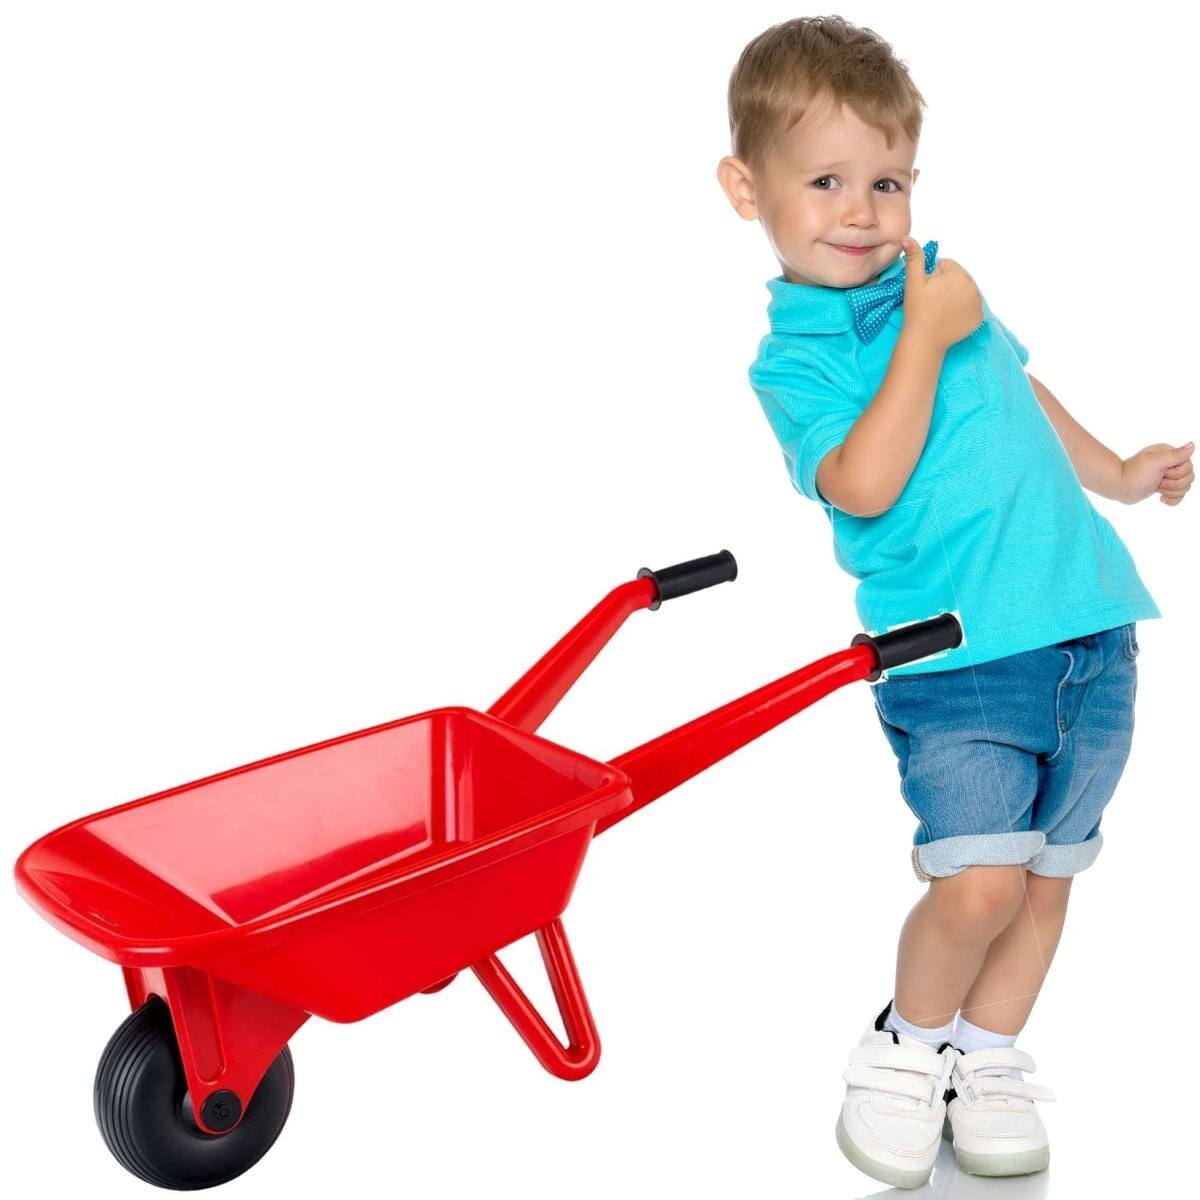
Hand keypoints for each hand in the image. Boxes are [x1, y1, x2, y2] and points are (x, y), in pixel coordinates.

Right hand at [899, 236, 982, 351]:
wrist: (925, 340)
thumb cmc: (917, 310)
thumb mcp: (913, 282)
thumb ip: (914, 258)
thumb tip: (907, 237)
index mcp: (957, 273)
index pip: (945, 266)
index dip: (933, 277)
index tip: (928, 291)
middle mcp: (972, 285)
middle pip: (957, 278)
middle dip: (946, 285)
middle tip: (933, 301)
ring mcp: (978, 302)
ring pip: (964, 291)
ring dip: (955, 297)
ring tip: (941, 310)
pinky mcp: (979, 317)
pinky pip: (970, 307)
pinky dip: (962, 311)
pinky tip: (950, 318)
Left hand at [1120, 440, 1193, 504]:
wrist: (1118, 486)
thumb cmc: (1134, 474)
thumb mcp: (1155, 462)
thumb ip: (1175, 455)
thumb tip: (1192, 445)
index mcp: (1170, 454)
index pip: (1189, 466)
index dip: (1177, 473)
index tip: (1162, 473)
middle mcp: (1170, 463)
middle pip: (1189, 478)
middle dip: (1173, 484)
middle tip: (1157, 481)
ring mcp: (1166, 476)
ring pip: (1184, 488)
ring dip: (1170, 491)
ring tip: (1156, 488)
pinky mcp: (1162, 487)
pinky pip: (1178, 496)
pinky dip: (1172, 500)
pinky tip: (1161, 498)